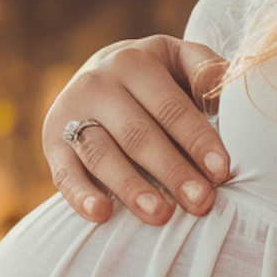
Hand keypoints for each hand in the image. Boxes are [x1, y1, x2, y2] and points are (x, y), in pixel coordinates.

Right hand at [43, 34, 230, 226]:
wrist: (98, 76)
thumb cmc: (156, 79)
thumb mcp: (178, 60)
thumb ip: (204, 68)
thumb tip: (224, 85)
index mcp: (134, 62)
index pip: (171, 106)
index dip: (197, 139)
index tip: (221, 172)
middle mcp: (98, 83)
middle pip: (137, 133)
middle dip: (172, 170)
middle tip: (201, 202)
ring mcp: (71, 113)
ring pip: (101, 153)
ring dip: (130, 186)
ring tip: (160, 215)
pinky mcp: (52, 142)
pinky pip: (64, 172)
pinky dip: (80, 195)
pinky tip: (102, 214)